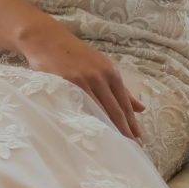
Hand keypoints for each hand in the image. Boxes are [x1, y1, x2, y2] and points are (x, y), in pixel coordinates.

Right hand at [15, 16, 143, 141]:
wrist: (47, 39)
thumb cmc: (75, 55)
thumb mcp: (101, 67)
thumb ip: (121, 89)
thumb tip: (141, 108)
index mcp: (110, 72)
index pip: (124, 103)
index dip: (132, 122)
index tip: (138, 139)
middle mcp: (100, 75)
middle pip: (114, 109)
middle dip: (124, 130)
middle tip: (131, 148)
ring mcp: (83, 79)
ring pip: (97, 110)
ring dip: (106, 129)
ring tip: (113, 145)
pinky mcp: (66, 82)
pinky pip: (78, 106)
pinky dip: (85, 120)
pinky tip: (89, 133)